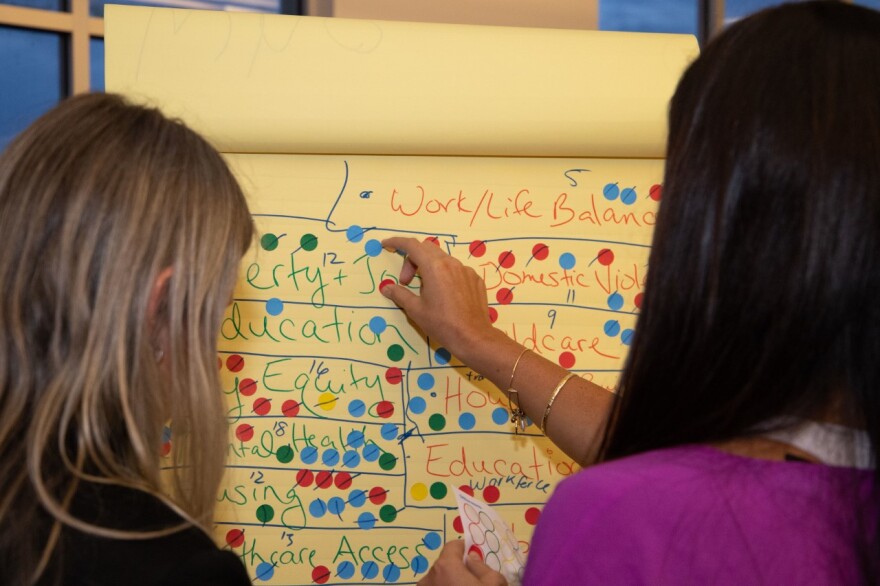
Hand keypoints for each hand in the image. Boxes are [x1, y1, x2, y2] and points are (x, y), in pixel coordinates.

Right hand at [381, 236, 501, 362]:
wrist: (472, 337)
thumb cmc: (441, 323)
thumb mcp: (415, 310)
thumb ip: (399, 294)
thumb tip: (387, 288)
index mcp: (434, 267)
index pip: (412, 245)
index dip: (397, 242)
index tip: (386, 245)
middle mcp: (451, 263)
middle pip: (427, 249)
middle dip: (412, 260)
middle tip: (406, 281)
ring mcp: (466, 270)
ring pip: (443, 259)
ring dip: (429, 268)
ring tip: (426, 291)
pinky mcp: (475, 279)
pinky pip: (456, 270)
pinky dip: (445, 276)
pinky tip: (445, 296)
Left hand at [418, 540, 507, 585]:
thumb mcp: (493, 584)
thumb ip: (484, 567)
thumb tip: (472, 559)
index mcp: (445, 566)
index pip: (453, 546)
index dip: (465, 548)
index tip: (476, 557)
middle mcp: (429, 577)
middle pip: (445, 564)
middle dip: (458, 568)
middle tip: (473, 579)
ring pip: (439, 579)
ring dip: (450, 581)